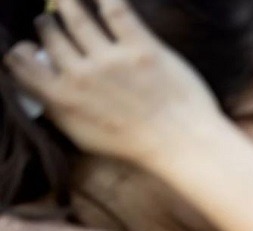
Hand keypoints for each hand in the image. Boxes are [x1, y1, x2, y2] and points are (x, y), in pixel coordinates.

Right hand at [3, 0, 222, 166]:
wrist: (180, 145)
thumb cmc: (134, 144)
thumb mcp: (84, 137)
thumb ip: (59, 111)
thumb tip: (42, 91)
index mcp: (62, 99)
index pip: (21, 64)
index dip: (21, 51)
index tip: (29, 47)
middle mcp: (80, 75)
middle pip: (51, 35)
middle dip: (48, 25)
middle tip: (51, 21)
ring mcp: (111, 60)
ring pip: (77, 17)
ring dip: (68, 4)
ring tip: (67, 0)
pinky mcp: (141, 48)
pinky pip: (116, 11)